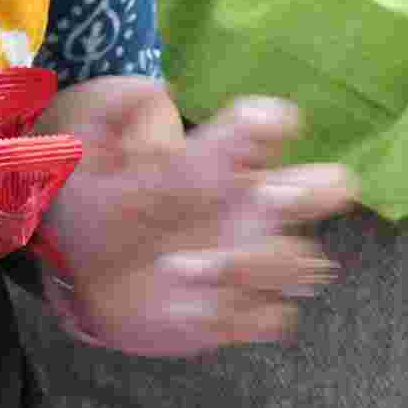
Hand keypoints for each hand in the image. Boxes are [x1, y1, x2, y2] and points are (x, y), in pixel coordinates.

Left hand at [33, 81, 355, 355]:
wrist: (79, 277)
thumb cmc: (97, 206)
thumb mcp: (86, 155)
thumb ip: (109, 114)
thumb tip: (154, 91)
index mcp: (223, 161)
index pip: (273, 126)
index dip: (272, 124)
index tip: (250, 123)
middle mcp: (252, 209)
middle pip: (329, 187)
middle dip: (311, 191)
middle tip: (267, 194)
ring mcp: (252, 262)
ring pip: (299, 261)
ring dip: (247, 264)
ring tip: (176, 267)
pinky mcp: (240, 313)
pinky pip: (271, 317)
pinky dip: (238, 313)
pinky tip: (187, 308)